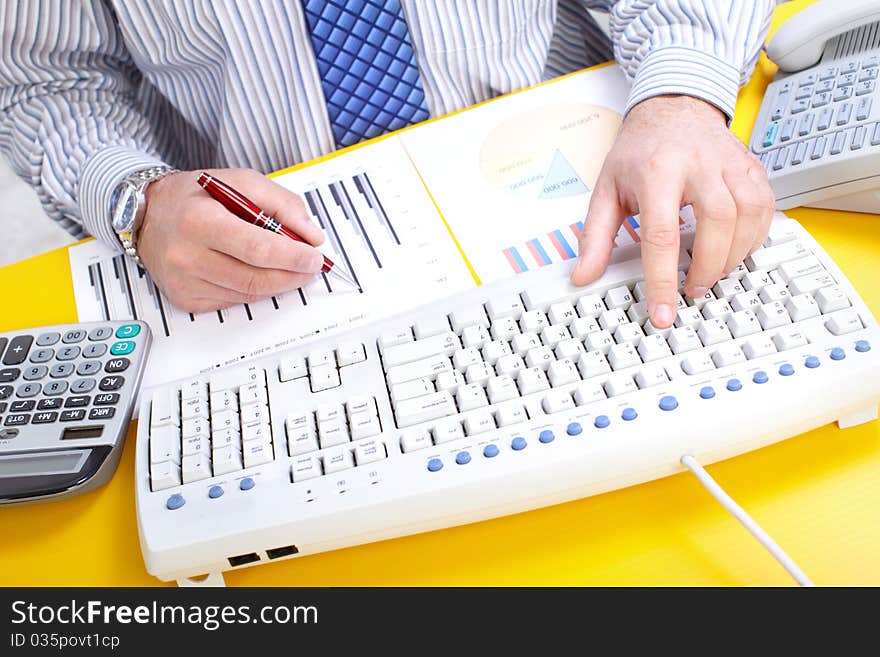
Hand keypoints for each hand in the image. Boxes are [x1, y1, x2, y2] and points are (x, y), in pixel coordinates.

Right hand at [137, 168, 324, 312]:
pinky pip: (234, 301)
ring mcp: (185, 282)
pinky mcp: (186, 299)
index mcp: (200, 221)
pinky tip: (259, 274)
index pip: (257, 249)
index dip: (293, 257)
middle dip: (293, 275)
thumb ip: (281, 204)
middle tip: (312, 267)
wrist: (147, 215)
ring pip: (249, 294)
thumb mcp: (239, 181)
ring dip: (279, 284)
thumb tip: (311, 235)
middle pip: (256, 278)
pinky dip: (255, 290)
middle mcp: (187, 255)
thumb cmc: (193, 197)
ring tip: (292, 270)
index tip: (315, 257)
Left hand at [571, 95, 774, 327]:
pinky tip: (734, 250)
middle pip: (717, 221)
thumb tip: (583, 275)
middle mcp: (698, 163)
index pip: (661, 234)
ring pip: (748, 212)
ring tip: (711, 273)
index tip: (663, 314)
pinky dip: (754, 236)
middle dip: (708, 265)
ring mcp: (729, 163)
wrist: (673, 106)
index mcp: (657, 170)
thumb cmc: (639, 151)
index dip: (663, 280)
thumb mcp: (607, 189)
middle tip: (693, 290)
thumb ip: (595, 236)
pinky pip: (765, 206)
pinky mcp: (751, 166)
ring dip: (734, 254)